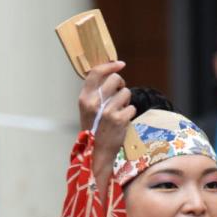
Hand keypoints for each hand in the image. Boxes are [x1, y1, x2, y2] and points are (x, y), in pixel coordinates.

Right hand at [78, 61, 135, 192]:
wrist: (97, 152)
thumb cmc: (94, 129)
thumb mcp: (88, 109)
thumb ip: (95, 92)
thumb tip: (111, 73)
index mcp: (84, 98)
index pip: (96, 72)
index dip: (110, 66)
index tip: (120, 64)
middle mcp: (94, 103)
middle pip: (115, 79)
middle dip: (121, 85)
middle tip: (120, 93)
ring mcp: (107, 111)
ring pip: (126, 93)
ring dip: (126, 101)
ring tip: (119, 111)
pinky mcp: (119, 120)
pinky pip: (132, 107)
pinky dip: (129, 113)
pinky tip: (122, 121)